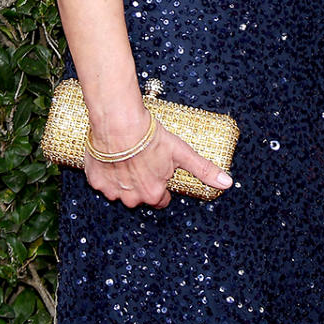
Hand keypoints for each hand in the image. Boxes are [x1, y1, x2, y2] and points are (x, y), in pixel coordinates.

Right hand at [84, 114, 232, 208]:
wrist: (119, 124)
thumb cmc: (151, 137)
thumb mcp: (182, 152)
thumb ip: (204, 170)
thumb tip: (227, 183)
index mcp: (154, 193)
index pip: (161, 199)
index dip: (162, 184)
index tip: (160, 171)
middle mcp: (132, 198)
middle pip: (140, 195)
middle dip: (143, 182)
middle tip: (144, 160)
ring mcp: (112, 191)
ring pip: (121, 190)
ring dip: (124, 178)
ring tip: (129, 156)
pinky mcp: (95, 181)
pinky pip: (103, 181)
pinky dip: (107, 172)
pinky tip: (113, 157)